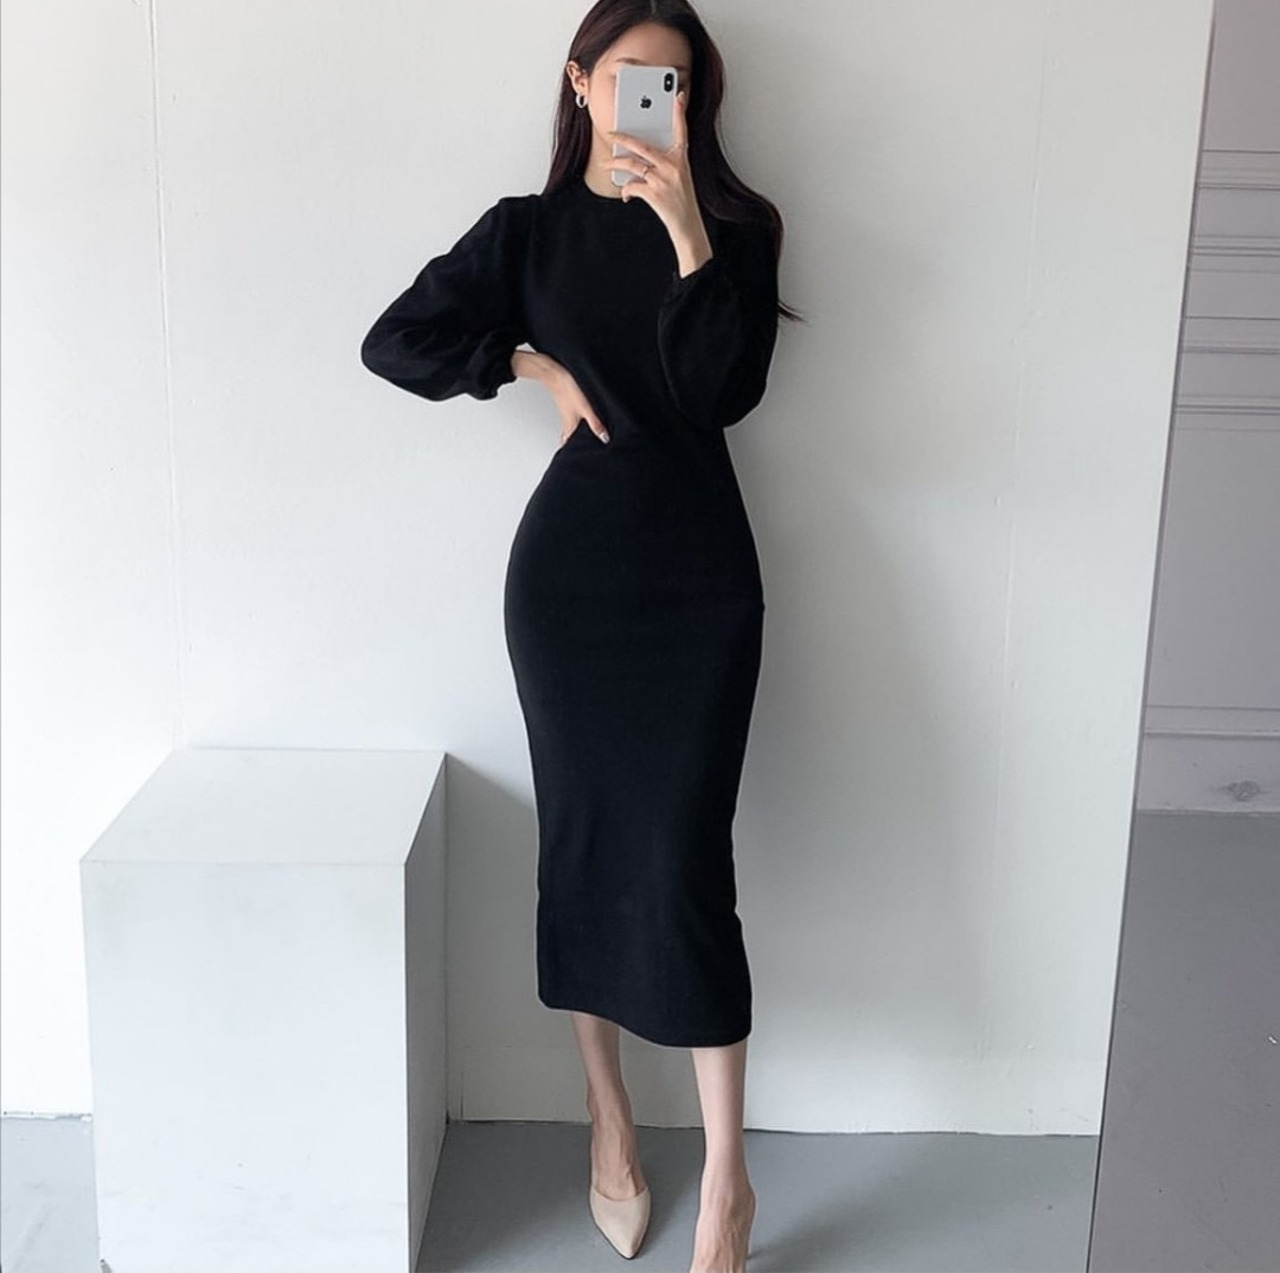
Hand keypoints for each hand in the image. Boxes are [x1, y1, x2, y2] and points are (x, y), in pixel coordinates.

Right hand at [543, 358, 609, 447]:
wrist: (554, 373)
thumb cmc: (568, 390)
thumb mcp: (586, 409)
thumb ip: (595, 424)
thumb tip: (605, 439)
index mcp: (570, 428)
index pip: (569, 447)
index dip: (573, 454)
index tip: (578, 460)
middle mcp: (567, 424)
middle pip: (570, 440)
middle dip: (575, 447)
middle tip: (583, 453)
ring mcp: (567, 415)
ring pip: (571, 430)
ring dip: (576, 435)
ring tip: (587, 439)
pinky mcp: (568, 406)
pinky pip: (572, 420)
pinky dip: (577, 424)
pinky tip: (583, 420)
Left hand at [605, 90, 702, 243]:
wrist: (687, 225)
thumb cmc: (681, 201)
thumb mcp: (679, 179)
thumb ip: (663, 165)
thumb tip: (637, 161)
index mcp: (681, 159)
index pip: (681, 131)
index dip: (679, 114)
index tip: (678, 97)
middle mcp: (673, 166)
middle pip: (643, 146)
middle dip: (623, 138)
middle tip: (611, 134)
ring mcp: (663, 179)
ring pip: (632, 165)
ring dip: (615, 165)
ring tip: (605, 165)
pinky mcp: (654, 193)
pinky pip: (632, 186)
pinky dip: (626, 192)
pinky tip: (626, 196)